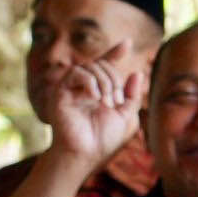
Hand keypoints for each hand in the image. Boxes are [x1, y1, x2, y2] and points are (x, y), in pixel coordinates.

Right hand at [49, 43, 144, 166]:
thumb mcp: (127, 117)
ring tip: (105, 102)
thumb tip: (137, 73)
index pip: (106, 66)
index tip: (127, 42)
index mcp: (98, 92)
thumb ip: (132, 96)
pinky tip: (94, 97)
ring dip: (105, 81)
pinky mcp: (60, 92)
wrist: (84, 153)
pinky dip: (90, 82)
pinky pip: (77, 72)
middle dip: (114, 79)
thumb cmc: (104, 140)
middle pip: (102, 64)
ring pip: (91, 66)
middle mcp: (83, 88)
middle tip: (113, 101)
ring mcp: (71, 88)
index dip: (115, 53)